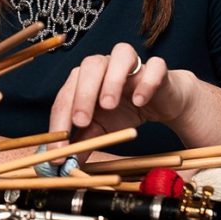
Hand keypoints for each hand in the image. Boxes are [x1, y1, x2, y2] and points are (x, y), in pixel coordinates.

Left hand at [47, 42, 193, 151]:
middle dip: (82, 94)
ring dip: (111, 80)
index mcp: (85, 78)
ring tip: (109, 106)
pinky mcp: (158, 69)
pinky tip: (140, 101)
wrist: (161, 103)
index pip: (66, 94)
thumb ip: (83, 143)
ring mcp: (132, 63)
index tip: (59, 147)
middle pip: (89, 66)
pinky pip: (154, 67)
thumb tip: (62, 163)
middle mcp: (106, 65)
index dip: (60, 119)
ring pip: (120, 55)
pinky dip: (146, 82)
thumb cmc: (124, 111)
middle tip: (82, 122)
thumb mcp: (101, 130)